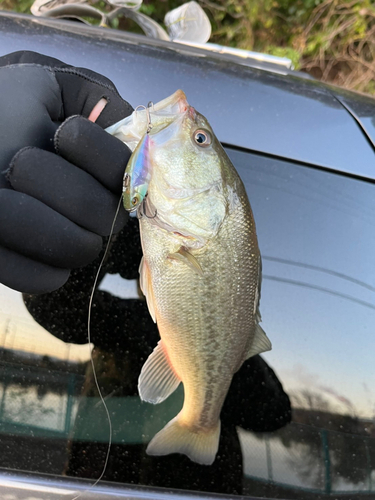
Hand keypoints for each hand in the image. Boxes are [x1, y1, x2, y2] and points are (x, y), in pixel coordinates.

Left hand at [0, 51, 132, 293]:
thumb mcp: (42, 85)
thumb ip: (95, 98)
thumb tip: (132, 126)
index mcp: (99, 170)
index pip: (129, 176)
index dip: (102, 157)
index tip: (65, 135)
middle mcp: (88, 208)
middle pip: (105, 216)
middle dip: (57, 181)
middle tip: (19, 162)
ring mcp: (59, 241)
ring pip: (78, 248)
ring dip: (31, 216)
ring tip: (0, 189)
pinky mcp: (30, 267)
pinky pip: (45, 279)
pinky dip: (18, 256)